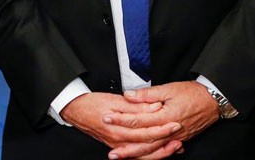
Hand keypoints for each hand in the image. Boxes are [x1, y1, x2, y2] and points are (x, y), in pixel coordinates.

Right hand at [60, 92, 182, 158]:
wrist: (75, 110)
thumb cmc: (92, 103)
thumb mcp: (114, 100)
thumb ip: (136, 105)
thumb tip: (154, 106)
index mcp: (119, 129)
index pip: (146, 131)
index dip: (162, 128)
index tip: (175, 123)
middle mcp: (119, 141)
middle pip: (147, 146)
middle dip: (165, 142)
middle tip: (179, 136)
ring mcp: (118, 146)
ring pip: (144, 154)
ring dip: (161, 152)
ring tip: (175, 147)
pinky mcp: (118, 146)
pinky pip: (137, 154)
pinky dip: (150, 154)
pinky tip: (161, 150)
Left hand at [104, 81, 218, 158]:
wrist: (212, 101)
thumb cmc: (192, 93)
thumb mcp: (168, 89)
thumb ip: (147, 94)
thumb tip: (128, 95)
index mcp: (165, 116)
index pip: (138, 120)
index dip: (121, 119)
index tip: (107, 118)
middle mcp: (170, 130)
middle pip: (145, 141)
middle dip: (126, 147)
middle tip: (111, 151)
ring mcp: (175, 137)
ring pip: (153, 150)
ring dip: (136, 154)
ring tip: (121, 157)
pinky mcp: (179, 139)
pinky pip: (162, 150)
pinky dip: (150, 155)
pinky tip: (140, 156)